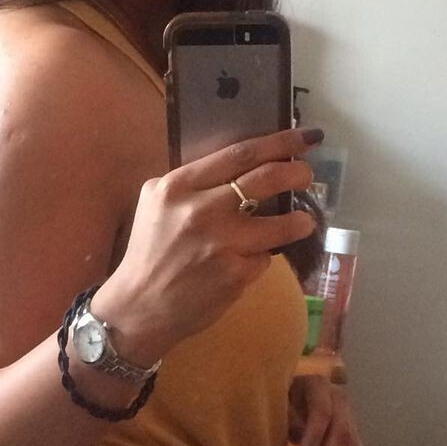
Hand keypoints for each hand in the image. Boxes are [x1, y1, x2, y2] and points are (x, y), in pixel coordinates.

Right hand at [92, 128, 320, 363]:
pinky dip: (262, 257)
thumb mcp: (156, 204)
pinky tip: (250, 261)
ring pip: (280, 224)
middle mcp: (201, 210)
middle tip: (307, 176)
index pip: (240, 154)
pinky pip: (263, 258)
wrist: (139, 307)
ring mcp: (221, 244)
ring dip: (300, 221)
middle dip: (297, 174)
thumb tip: (240, 169)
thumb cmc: (149, 253)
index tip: (304, 139)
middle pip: (266, 179)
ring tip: (302, 221)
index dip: (280, 143)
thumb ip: (192, 184)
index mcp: (179, 186)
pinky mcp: (234, 275)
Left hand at [288, 374, 365, 445]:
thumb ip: (287, 419)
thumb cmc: (283, 400)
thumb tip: (301, 437)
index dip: (315, 436)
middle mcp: (339, 398)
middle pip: (342, 433)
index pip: (322, 412)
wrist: (296, 395)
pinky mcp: (355, 430)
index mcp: (317, 385)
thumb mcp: (278, 403)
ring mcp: (350, 413)